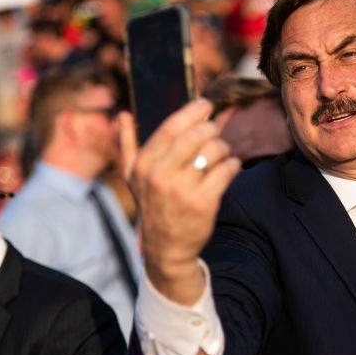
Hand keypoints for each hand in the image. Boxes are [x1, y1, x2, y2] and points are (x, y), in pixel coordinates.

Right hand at [122, 100, 240, 305]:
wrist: (167, 249)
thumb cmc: (153, 206)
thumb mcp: (133, 178)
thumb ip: (127, 145)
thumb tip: (122, 115)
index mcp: (144, 165)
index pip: (171, 127)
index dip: (192, 111)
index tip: (205, 105)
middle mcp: (160, 176)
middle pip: (196, 135)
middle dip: (211, 129)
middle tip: (215, 131)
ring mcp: (182, 191)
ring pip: (214, 150)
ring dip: (223, 147)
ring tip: (221, 154)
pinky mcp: (203, 203)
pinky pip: (227, 169)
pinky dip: (233, 164)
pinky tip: (229, 167)